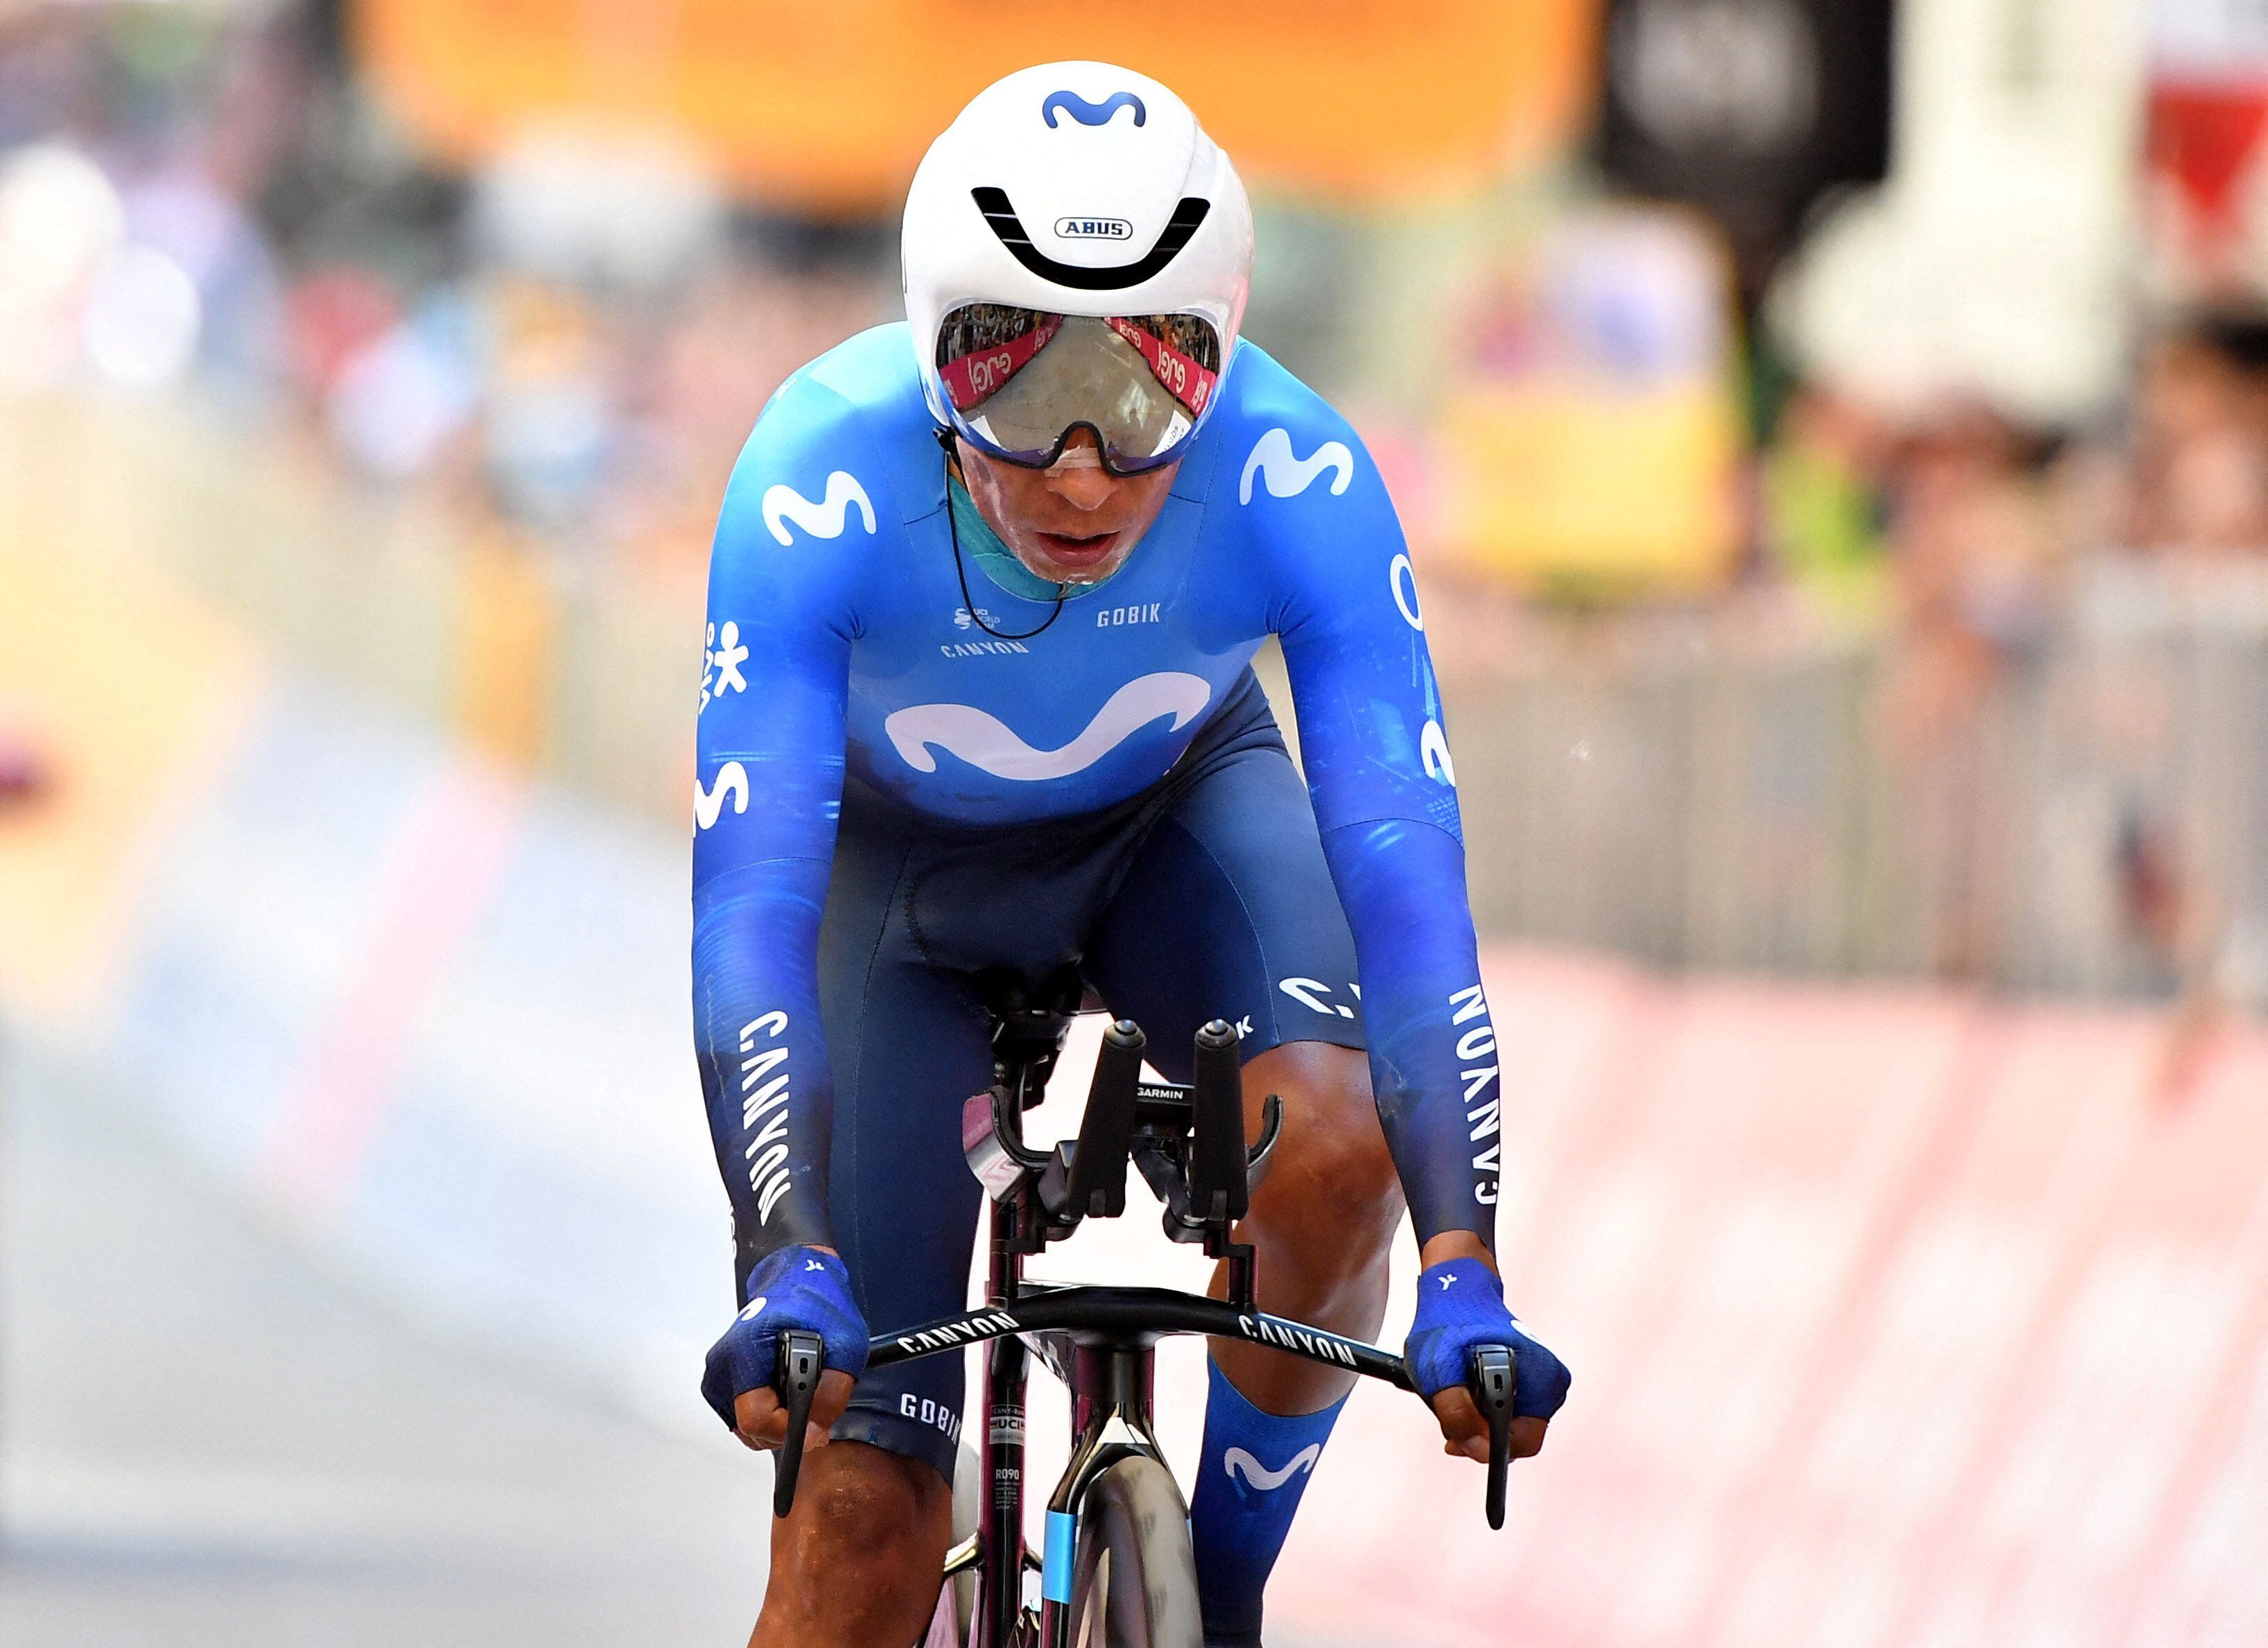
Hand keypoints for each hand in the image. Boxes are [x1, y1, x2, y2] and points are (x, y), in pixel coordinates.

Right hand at [700, 1246, 868, 1448]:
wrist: (796, 1280)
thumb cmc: (818, 1305)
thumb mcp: (845, 1345)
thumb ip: (833, 1392)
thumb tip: (815, 1430)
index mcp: (746, 1350)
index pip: (756, 1417)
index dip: (788, 1430)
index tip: (814, 1425)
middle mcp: (723, 1363)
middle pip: (750, 1429)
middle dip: (785, 1427)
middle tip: (812, 1406)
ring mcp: (717, 1373)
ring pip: (746, 1428)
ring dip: (777, 1422)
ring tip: (799, 1391)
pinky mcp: (719, 1382)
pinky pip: (743, 1417)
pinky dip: (767, 1414)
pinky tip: (784, 1390)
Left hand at [1404, 1253, 1569, 1464]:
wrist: (1458, 1290)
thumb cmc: (1449, 1324)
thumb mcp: (1438, 1371)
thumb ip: (1457, 1414)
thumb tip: (1479, 1449)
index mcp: (1541, 1380)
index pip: (1522, 1443)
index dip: (1487, 1448)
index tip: (1456, 1441)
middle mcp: (1551, 1382)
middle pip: (1515, 1436)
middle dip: (1480, 1433)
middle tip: (1449, 1417)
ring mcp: (1544, 1380)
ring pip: (1509, 1425)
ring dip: (1479, 1420)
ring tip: (1455, 1395)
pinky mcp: (1532, 1378)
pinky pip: (1508, 1409)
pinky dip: (1484, 1408)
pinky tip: (1465, 1390)